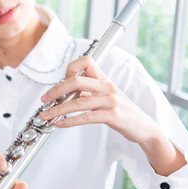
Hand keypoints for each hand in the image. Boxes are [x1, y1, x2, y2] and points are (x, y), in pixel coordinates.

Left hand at [40, 56, 159, 144]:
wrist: (142, 127)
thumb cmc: (120, 111)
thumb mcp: (104, 96)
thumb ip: (87, 92)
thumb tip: (64, 94)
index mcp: (103, 79)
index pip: (86, 61)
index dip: (70, 69)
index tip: (59, 84)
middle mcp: (106, 86)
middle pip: (76, 80)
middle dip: (56, 90)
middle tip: (44, 100)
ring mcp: (110, 100)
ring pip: (78, 102)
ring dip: (58, 109)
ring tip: (47, 116)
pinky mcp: (113, 115)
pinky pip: (87, 117)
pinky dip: (71, 121)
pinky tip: (61, 124)